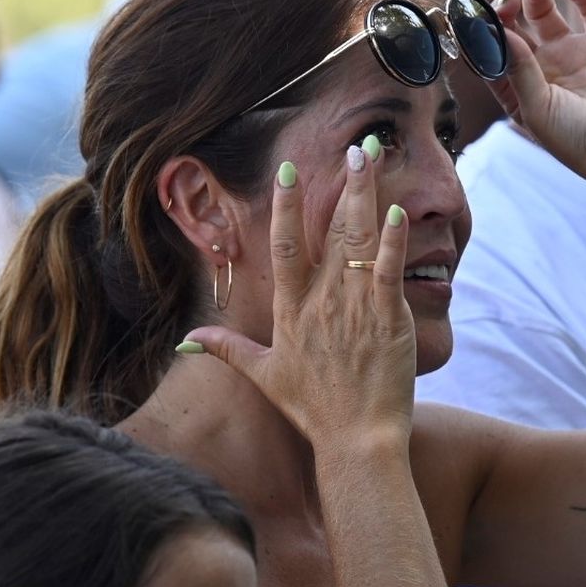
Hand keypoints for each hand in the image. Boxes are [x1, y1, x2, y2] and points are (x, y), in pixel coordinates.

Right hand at [182, 149, 416, 449]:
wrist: (355, 440)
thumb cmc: (313, 410)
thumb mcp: (264, 376)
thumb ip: (227, 350)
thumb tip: (188, 340)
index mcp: (290, 310)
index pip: (283, 246)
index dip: (285, 205)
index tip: (289, 170)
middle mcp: (320, 301)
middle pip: (328, 231)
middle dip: (340, 184)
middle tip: (352, 146)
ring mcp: (354, 308)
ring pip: (358, 241)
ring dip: (365, 197)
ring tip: (371, 160)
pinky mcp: (387, 319)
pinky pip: (389, 271)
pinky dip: (392, 241)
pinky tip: (397, 212)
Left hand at [486, 0, 585, 191]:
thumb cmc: (578, 141)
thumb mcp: (537, 109)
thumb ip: (518, 70)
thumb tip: (500, 32)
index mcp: (518, 87)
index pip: (491, 52)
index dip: (481, 33)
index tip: (477, 17)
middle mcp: (543, 66)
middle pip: (515, 26)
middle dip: (507, 10)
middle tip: (508, 1)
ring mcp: (573, 51)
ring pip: (546, 12)